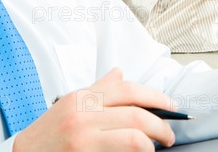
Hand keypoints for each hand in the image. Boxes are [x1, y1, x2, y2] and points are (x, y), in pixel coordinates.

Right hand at [12, 68, 176, 150]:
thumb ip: (98, 89)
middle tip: (169, 135)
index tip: (170, 106)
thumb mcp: (69, 105)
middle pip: (136, 115)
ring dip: (151, 145)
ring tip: (155, 148)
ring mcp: (83, 140)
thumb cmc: (46, 135)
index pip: (127, 90)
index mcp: (82, 99)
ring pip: (133, 138)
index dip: (156, 97)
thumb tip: (120, 73)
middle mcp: (83, 117)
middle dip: (160, 125)